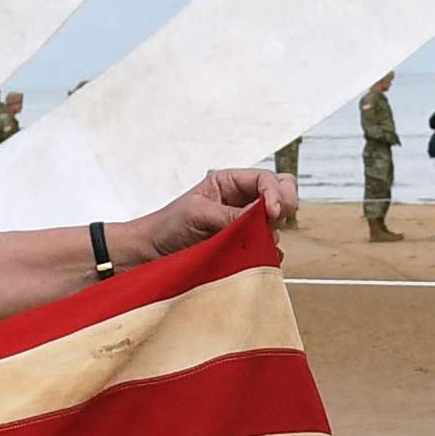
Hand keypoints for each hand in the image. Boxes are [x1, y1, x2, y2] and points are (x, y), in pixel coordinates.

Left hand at [120, 168, 291, 264]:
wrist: (150, 255)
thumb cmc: (167, 226)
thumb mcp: (199, 213)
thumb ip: (232, 214)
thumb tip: (263, 218)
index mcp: (230, 183)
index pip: (266, 179)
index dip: (275, 193)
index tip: (273, 213)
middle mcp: (242, 200)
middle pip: (281, 192)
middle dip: (285, 204)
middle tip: (277, 220)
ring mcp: (245, 224)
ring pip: (278, 221)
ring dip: (274, 230)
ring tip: (259, 241)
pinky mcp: (244, 247)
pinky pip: (268, 246)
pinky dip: (270, 251)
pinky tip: (260, 256)